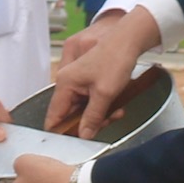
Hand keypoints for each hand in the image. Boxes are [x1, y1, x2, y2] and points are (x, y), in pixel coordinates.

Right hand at [47, 6, 160, 138]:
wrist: (129, 39)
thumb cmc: (115, 59)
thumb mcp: (105, 94)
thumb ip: (92, 117)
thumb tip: (83, 136)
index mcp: (65, 83)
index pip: (54, 115)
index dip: (60, 131)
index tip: (71, 143)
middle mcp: (67, 81)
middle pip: (70, 113)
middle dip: (87, 122)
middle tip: (105, 124)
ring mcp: (77, 80)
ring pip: (82, 107)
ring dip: (98, 114)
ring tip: (115, 113)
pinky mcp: (88, 79)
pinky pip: (90, 99)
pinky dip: (102, 105)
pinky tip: (115, 105)